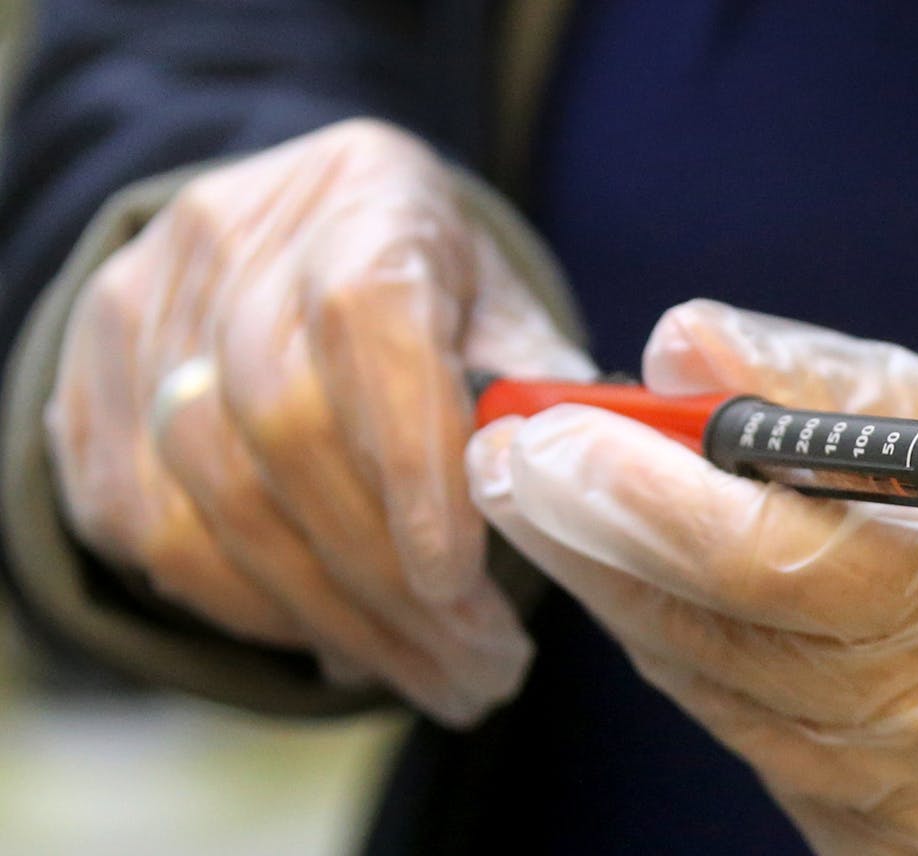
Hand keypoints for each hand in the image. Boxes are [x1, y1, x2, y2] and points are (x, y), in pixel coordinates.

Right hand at [46, 119, 592, 724]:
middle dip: (387, 579)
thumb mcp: (506, 312)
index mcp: (365, 195)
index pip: (368, 323)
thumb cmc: (434, 287)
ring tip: (428, 677)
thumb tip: (570, 499)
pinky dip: (249, 607)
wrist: (303, 240)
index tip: (461, 585)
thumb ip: (541, 392)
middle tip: (477, 670)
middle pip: (285, 428)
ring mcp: (142, 306)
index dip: (411, 465)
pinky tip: (334, 642)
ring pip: (211, 494)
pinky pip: (149, 527)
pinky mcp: (89, 383)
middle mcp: (233, 235)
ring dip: (328, 615)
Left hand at [467, 300, 917, 852]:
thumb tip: (679, 340)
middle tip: (513, 460)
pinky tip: (671, 593)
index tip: (542, 436)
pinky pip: (750, 740)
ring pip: (713, 690)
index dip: (636, 495)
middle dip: (590, 537)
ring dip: (626, 593)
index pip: (774, 555)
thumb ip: (833, 385)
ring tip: (570, 507)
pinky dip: (697, 658)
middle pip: (713, 633)